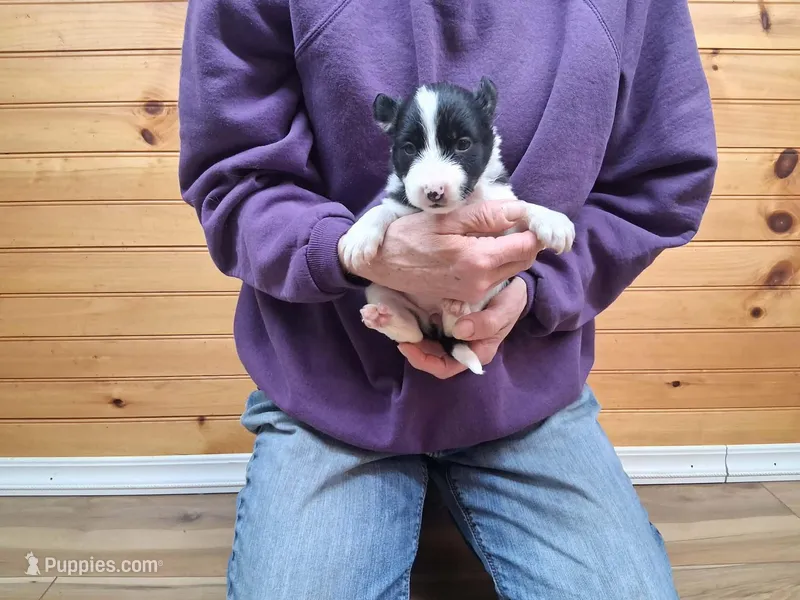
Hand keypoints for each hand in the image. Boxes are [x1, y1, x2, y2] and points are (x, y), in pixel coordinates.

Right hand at [344, 202, 540, 303]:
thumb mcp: (447, 218)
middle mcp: (482, 282)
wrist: (381, 264)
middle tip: (509, 218)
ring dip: (510, 250)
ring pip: (511, 269)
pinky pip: (495, 278)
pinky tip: (477, 246)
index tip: (526, 213)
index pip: (529, 244)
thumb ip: (486, 215)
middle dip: (525, 239)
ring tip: (490, 230)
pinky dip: (496, 261)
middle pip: (525, 259)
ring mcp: (474, 293)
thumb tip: (520, 211)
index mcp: (479, 260)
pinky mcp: (467, 297)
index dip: (533, 227)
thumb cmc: (409, 236)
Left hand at [398, 277, 527, 377]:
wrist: (514, 288)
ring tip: (402, 325)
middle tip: (399, 334)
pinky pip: (432, 329)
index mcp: (476, 353)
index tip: (407, 346)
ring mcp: (456, 336)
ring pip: (430, 345)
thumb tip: (459, 331)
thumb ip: (487, 323)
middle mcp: (463, 348)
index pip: (445, 368)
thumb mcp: (505, 311)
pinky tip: (412, 313)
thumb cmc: (511, 302)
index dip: (424, 362)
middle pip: (433, 358)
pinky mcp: (451, 323)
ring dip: (416, 338)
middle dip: (415, 350)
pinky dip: (420, 324)